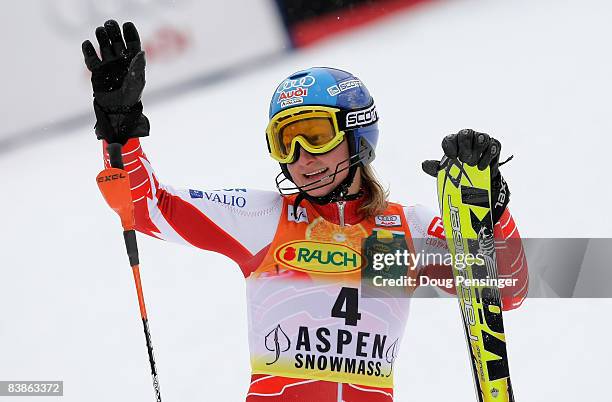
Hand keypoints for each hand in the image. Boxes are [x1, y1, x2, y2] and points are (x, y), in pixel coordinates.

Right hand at [82, 20, 148, 143]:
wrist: (117, 111)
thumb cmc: (131, 98)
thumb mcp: (136, 82)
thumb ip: (138, 67)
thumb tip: (141, 51)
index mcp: (133, 63)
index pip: (132, 44)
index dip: (130, 33)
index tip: (127, 24)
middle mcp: (121, 62)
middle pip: (117, 42)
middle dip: (113, 31)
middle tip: (109, 24)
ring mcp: (108, 66)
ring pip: (104, 47)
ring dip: (102, 37)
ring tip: (100, 30)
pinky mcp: (97, 73)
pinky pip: (92, 59)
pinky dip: (88, 51)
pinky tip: (87, 43)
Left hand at [422, 129, 509, 222]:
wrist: (478, 179)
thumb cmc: (460, 171)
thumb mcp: (446, 171)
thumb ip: (435, 167)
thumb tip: (424, 164)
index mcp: (453, 141)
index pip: (449, 139)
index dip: (450, 147)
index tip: (452, 157)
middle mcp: (467, 136)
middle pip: (465, 134)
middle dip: (465, 147)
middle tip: (464, 160)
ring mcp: (481, 139)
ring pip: (480, 137)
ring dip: (477, 151)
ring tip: (473, 166)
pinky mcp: (494, 145)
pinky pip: (493, 145)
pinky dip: (488, 156)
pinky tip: (482, 167)